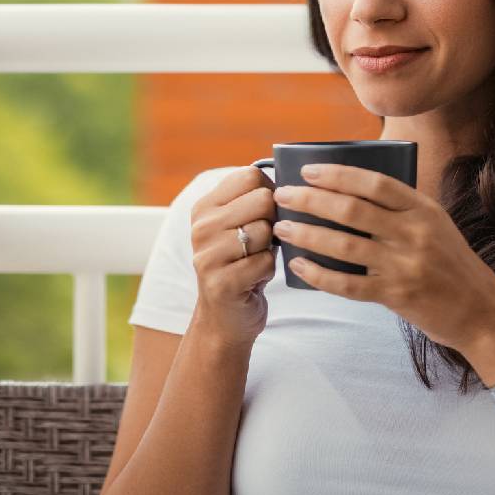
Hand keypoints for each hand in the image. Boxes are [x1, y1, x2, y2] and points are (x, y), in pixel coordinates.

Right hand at [188, 166, 278, 346]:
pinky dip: (267, 271)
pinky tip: (253, 278)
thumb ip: (255, 200)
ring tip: (254, 260)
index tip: (265, 213)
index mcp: (205, 207)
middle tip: (261, 241)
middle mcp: (201, 227)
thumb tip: (293, 184)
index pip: (251, 176)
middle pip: (263, 200)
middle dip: (273, 221)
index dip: (270, 192)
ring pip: (266, 231)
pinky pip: (265, 262)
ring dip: (270, 248)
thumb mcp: (239, 226)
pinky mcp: (221, 282)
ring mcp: (208, 255)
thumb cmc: (242, 264)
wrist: (224, 318)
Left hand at [271, 163, 494, 351]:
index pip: (374, 182)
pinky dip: (319, 274)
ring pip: (344, 245)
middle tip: (283, 196)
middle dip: (310, 200)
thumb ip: (401, 210)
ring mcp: (405, 265)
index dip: (337, 174)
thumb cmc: (453, 266)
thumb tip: (347, 194)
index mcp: (423, 209)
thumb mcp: (436, 226)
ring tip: (284, 227)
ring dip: (307, 234)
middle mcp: (414, 233)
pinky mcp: (396, 296)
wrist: (482, 312)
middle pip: (351, 209)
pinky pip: (348, 284)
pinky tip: (299, 265)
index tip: (307, 171)